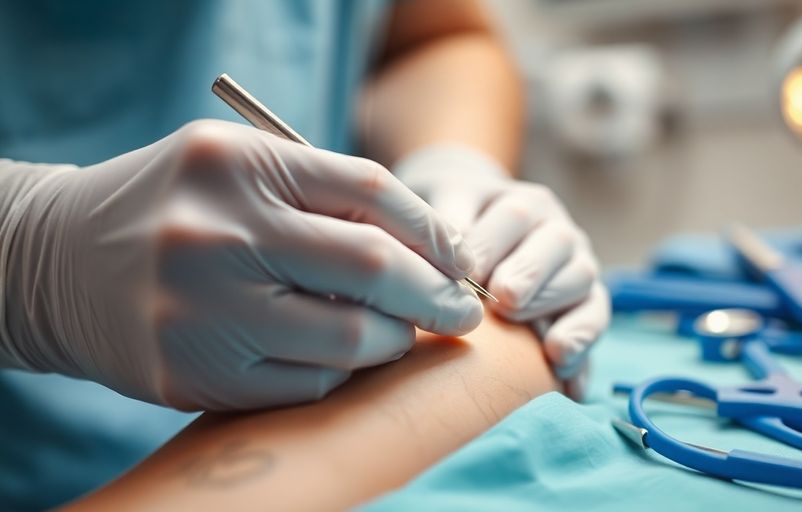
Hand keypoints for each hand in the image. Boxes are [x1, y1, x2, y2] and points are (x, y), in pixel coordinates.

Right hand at [0, 120, 482, 409]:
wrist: (59, 261)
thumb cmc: (175, 206)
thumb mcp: (240, 167)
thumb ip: (324, 195)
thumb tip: (435, 253)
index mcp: (235, 164)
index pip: (371, 192)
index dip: (433, 231)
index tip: (460, 260)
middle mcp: (215, 233)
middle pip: (370, 267)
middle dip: (437, 296)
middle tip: (464, 312)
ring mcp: (199, 311)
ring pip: (346, 339)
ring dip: (395, 341)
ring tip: (403, 335)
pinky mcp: (190, 376)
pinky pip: (305, 385)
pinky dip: (340, 372)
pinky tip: (341, 356)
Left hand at [394, 145, 609, 396]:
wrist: (478, 230)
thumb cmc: (457, 223)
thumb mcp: (448, 206)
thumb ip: (446, 221)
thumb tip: (450, 253)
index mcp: (526, 205)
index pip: (515, 216)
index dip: (491, 245)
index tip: (467, 275)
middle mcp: (559, 233)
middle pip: (559, 245)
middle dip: (532, 274)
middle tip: (506, 301)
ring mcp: (577, 269)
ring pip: (583, 282)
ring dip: (564, 313)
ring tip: (547, 346)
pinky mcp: (586, 305)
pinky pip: (594, 324)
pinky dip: (584, 353)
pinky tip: (569, 383)